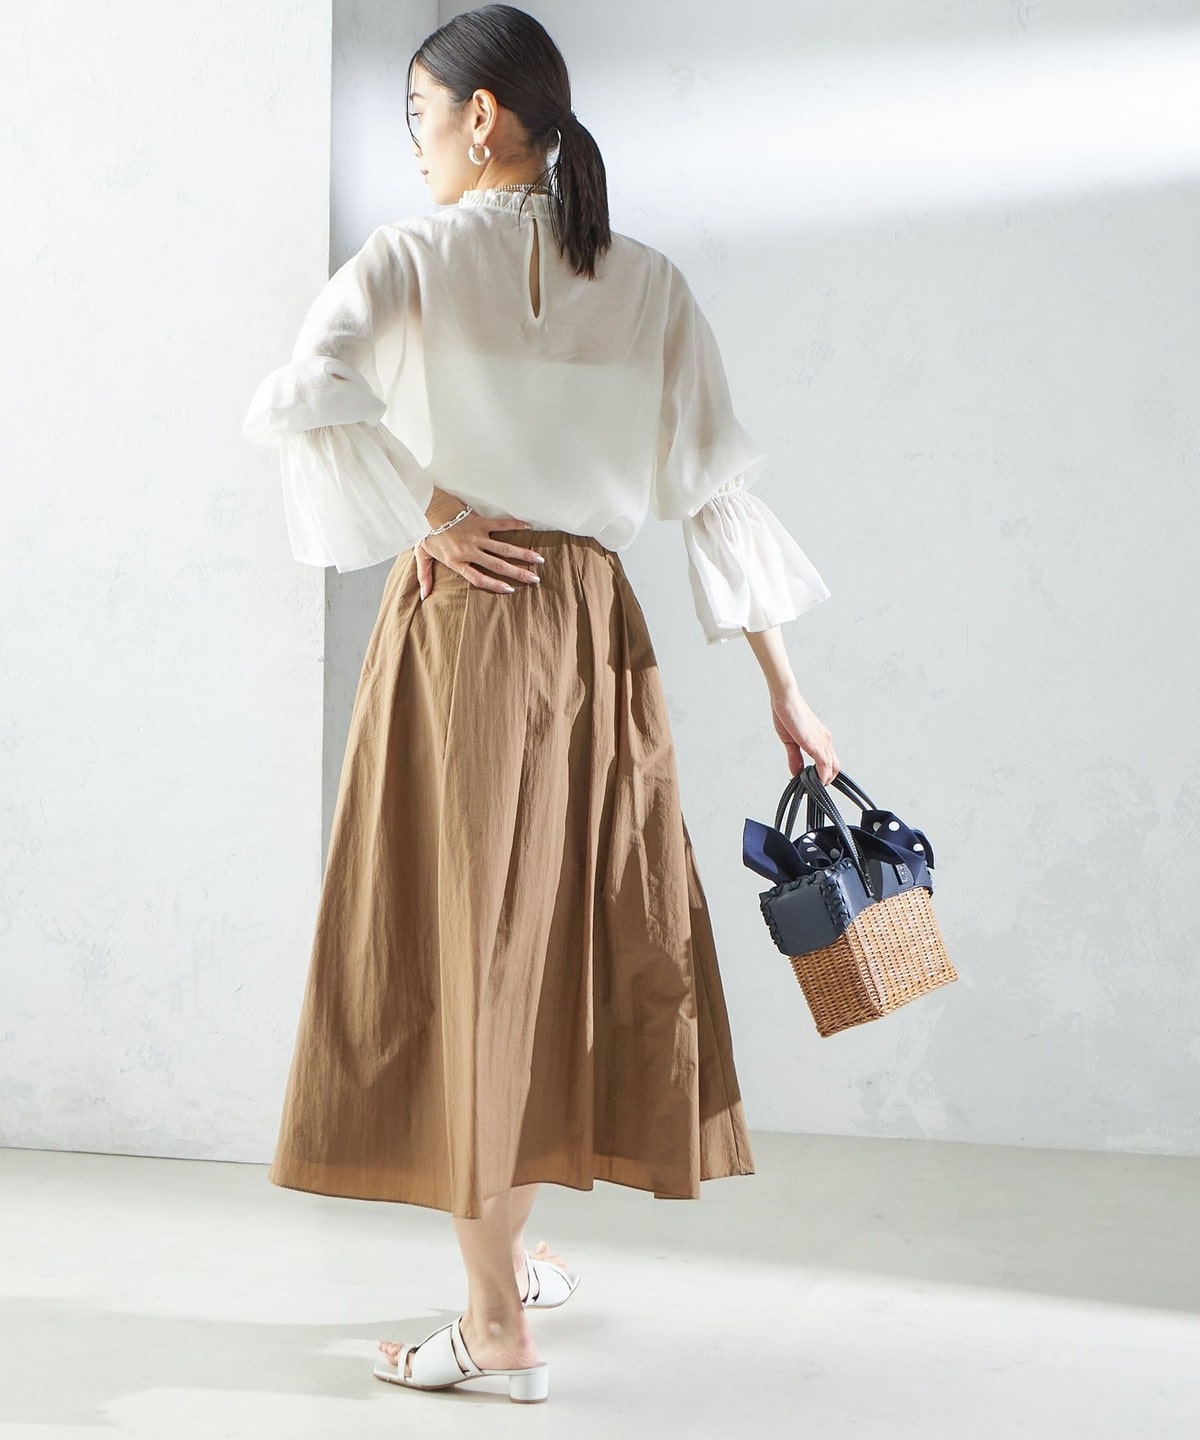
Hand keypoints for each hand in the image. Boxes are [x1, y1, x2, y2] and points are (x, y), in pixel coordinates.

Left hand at [416, 511, 544, 599]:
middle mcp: (469, 550)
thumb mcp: (422, 556)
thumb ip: (424, 576)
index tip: (511, 590)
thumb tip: (423, 596)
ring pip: (504, 547)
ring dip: (523, 553)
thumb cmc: (424, 531)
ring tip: (538, 559)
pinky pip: (501, 524)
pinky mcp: (479, 521)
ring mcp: (476, 536)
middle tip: (535, 578)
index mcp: (456, 561)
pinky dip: (515, 524)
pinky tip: (528, 527)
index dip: (495, 585)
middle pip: (498, 565)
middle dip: (518, 573)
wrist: (425, 506)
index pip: (479, 578)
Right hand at [771, 685, 838, 784]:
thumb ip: (795, 758)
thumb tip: (796, 771)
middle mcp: (826, 740)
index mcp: (821, 738)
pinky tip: (813, 781)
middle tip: (815, 787)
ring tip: (812, 786)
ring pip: (833, 768)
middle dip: (827, 780)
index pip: (829, 761)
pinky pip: (824, 765)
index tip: (813, 781)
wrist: (786, 699)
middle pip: (836, 767)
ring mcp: (823, 742)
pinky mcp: (816, 744)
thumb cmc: (788, 713)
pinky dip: (821, 776)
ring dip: (824, 780)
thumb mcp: (790, 741)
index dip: (824, 774)